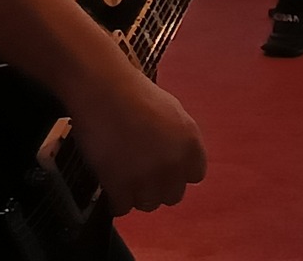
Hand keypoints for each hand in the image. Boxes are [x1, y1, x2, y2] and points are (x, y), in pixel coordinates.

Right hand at [66, 70, 206, 214]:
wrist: (107, 94)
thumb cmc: (138, 96)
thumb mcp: (174, 114)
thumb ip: (180, 140)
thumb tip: (177, 157)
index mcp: (191, 144)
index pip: (195, 176)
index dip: (179, 173)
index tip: (166, 170)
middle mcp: (174, 164)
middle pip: (173, 195)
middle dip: (159, 187)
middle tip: (143, 177)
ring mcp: (147, 178)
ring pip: (148, 205)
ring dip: (137, 195)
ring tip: (125, 179)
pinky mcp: (120, 186)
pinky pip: (122, 208)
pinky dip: (116, 201)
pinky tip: (111, 186)